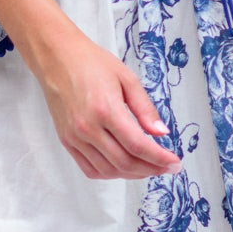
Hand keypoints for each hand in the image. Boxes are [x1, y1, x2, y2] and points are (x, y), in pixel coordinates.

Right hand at [28, 24, 179, 182]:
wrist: (57, 57)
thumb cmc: (91, 63)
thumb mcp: (127, 79)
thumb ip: (145, 109)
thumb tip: (162, 133)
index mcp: (105, 109)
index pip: (137, 145)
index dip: (160, 158)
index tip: (175, 163)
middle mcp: (87, 127)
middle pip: (125, 162)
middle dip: (151, 169)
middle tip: (167, 167)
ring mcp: (75, 137)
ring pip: (108, 170)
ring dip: (132, 174)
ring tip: (149, 168)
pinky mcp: (66, 140)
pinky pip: (90, 168)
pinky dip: (110, 174)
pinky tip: (124, 168)